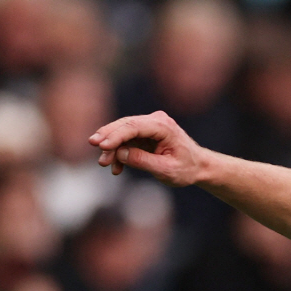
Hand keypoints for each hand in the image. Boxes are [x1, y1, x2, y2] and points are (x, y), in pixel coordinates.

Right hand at [88, 110, 207, 185]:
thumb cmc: (186, 168)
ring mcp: (149, 126)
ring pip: (123, 133)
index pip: (133, 126)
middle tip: (92, 145)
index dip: (115, 135)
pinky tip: (116, 168)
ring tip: (103, 163)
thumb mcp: (166, 169)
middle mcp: (155, 121)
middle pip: (125, 125)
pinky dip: (120, 153)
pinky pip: (127, 141)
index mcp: (163, 126)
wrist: (198, 167)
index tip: (101, 145)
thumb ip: (143, 161)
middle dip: (108, 137)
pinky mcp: (145, 134)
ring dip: (112, 148)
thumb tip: (120, 153)